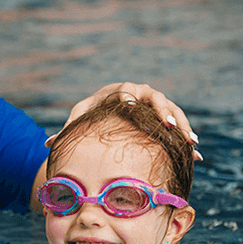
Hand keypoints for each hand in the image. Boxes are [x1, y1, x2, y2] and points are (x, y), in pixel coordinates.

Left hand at [46, 82, 200, 158]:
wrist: (108, 109)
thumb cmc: (92, 115)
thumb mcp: (79, 121)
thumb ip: (68, 131)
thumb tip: (48, 144)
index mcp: (118, 92)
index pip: (125, 91)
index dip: (129, 97)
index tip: (132, 105)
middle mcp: (139, 93)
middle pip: (154, 98)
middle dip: (163, 111)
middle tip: (169, 124)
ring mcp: (153, 103)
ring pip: (171, 110)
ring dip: (182, 125)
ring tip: (190, 141)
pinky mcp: (163, 114)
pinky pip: (177, 123)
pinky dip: (185, 137)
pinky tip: (195, 152)